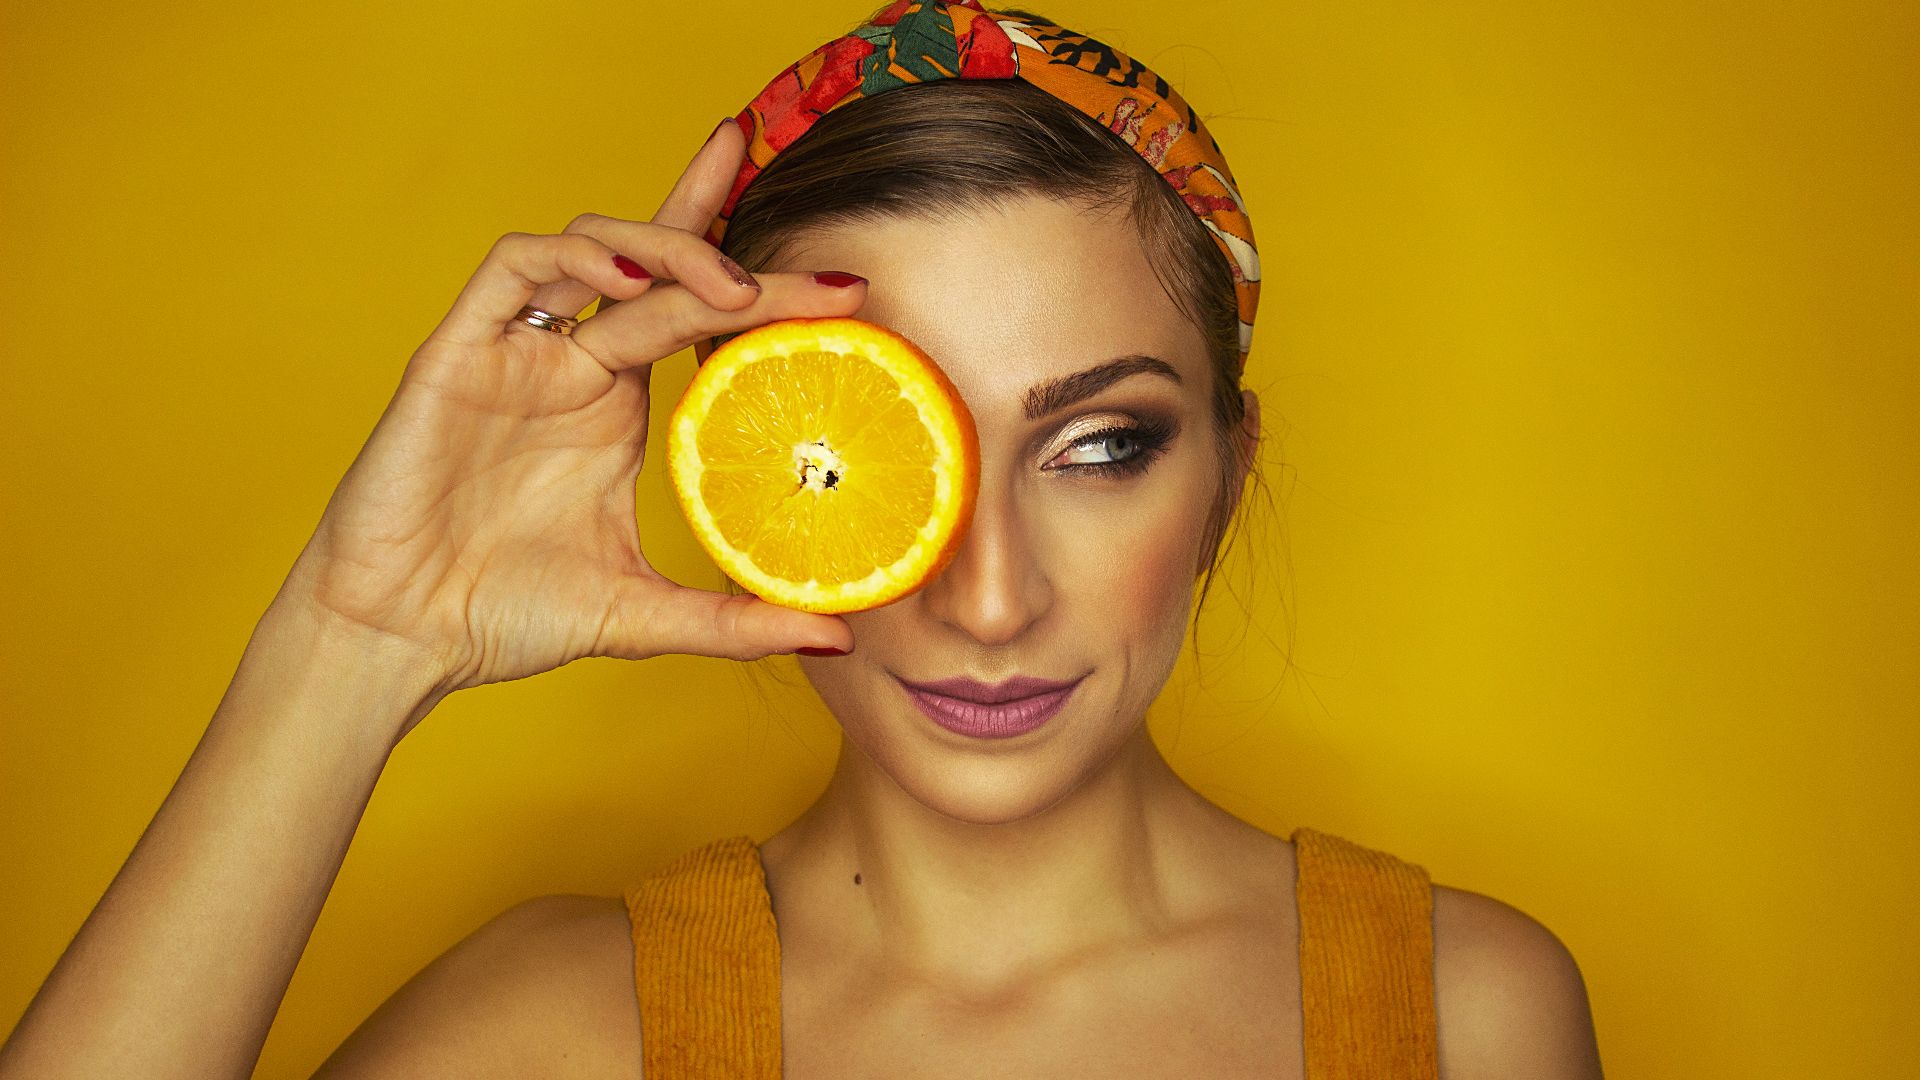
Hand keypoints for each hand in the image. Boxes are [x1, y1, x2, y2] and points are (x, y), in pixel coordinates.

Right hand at [272, 120, 861, 729]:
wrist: (401, 640)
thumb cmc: (506, 616)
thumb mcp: (644, 615)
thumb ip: (736, 620)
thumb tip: (840, 632)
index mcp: (615, 404)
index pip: (694, 311)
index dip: (760, 280)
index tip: (848, 290)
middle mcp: (572, 364)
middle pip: (657, 263)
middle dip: (731, 234)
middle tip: (824, 267)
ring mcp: (515, 352)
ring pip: (592, 248)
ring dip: (665, 248)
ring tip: (729, 286)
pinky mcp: (456, 353)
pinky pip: (512, 269)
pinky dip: (572, 260)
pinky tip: (626, 285)